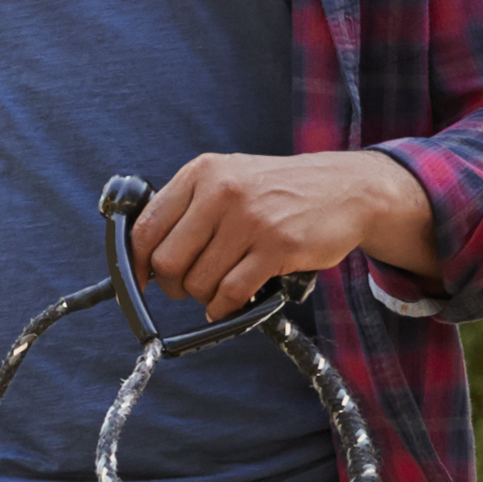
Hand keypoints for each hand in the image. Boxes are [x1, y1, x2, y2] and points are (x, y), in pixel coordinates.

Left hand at [132, 150, 437, 310]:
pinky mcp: (278, 248)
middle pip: (168, 261)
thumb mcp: (229, 178)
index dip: (136, 263)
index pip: (146, 227)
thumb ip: (188, 206)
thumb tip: (145, 252)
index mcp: (202, 173)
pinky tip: (231, 303)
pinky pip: (231, 293)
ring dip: (204, 297)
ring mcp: (251, 220)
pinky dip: (224, 308)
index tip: (141, 281)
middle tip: (189, 287)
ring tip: (220, 289)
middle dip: (173, 285)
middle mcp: (222, 192)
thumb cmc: (280, 190)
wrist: (346, 189)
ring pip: (198, 282)